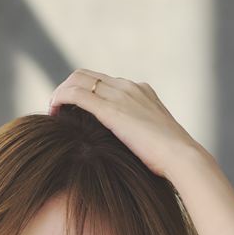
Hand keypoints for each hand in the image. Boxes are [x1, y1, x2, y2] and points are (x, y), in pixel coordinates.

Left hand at [47, 70, 202, 177]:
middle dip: (68, 88)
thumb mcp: (154, 142)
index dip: (85, 90)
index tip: (73, 108)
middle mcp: (129, 87)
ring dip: (61, 92)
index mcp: (141, 91)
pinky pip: (76, 94)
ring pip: (78, 80)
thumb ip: (140, 138)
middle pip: (88, 75)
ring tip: (52, 111)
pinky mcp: (111, 109)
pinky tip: (52, 112)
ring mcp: (120, 95)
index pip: (104, 81)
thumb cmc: (171, 159)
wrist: (181, 157)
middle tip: (57, 108)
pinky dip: (60, 99)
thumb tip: (133, 153)